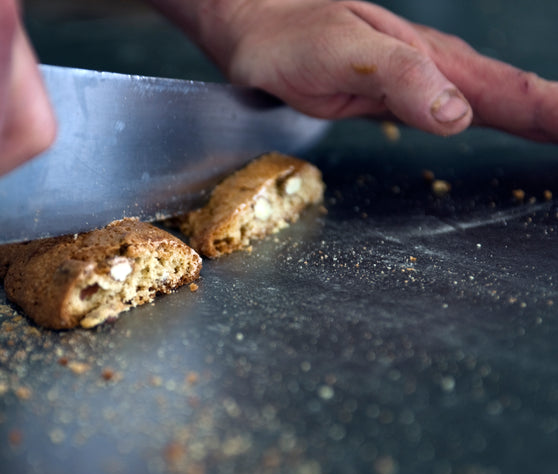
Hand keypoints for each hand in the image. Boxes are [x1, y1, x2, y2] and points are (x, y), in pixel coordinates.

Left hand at [153, 0, 557, 141]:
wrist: (259, 30)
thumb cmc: (293, 37)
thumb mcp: (342, 52)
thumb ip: (398, 79)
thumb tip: (459, 116)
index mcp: (433, 61)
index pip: (513, 93)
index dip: (557, 116)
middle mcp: (437, 73)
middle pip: (518, 100)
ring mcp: (421, 86)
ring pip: (498, 106)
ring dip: (545, 121)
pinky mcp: (401, 99)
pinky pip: (463, 114)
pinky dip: (503, 122)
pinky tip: (518, 129)